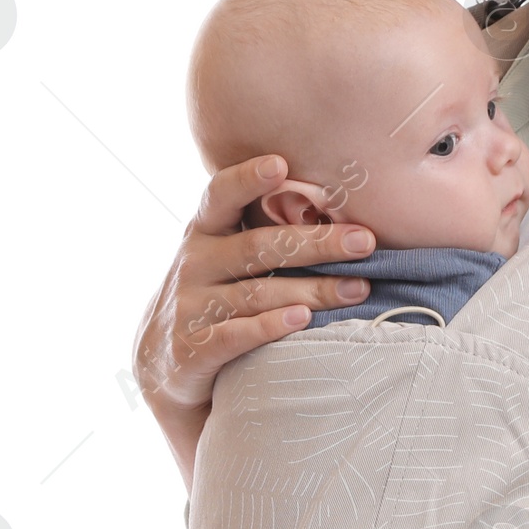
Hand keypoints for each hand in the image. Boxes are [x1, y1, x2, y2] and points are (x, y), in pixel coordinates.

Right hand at [133, 155, 375, 486]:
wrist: (162, 364)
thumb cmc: (214, 294)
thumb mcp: (225, 256)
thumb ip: (264, 232)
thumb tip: (342, 211)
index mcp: (205, 232)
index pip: (221, 195)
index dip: (247, 179)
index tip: (281, 163)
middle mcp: (194, 263)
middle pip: (259, 247)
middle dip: (317, 243)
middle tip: (365, 241)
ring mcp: (190, 306)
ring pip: (257, 293)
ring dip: (313, 290)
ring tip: (359, 289)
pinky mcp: (192, 349)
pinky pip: (236, 334)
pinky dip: (270, 326)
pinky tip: (303, 319)